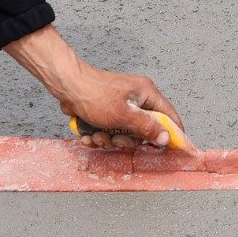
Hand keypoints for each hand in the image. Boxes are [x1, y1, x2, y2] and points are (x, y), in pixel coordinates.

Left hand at [4, 24, 191, 150]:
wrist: (66, 86)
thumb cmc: (94, 95)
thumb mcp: (124, 116)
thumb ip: (147, 127)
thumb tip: (167, 138)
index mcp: (146, 94)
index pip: (169, 115)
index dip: (172, 133)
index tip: (169, 150)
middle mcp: (137, 99)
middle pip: (144, 130)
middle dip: (127, 140)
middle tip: (115, 140)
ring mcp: (122, 105)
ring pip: (124, 133)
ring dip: (109, 139)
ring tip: (96, 135)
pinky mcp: (107, 112)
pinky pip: (110, 130)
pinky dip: (99, 135)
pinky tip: (88, 134)